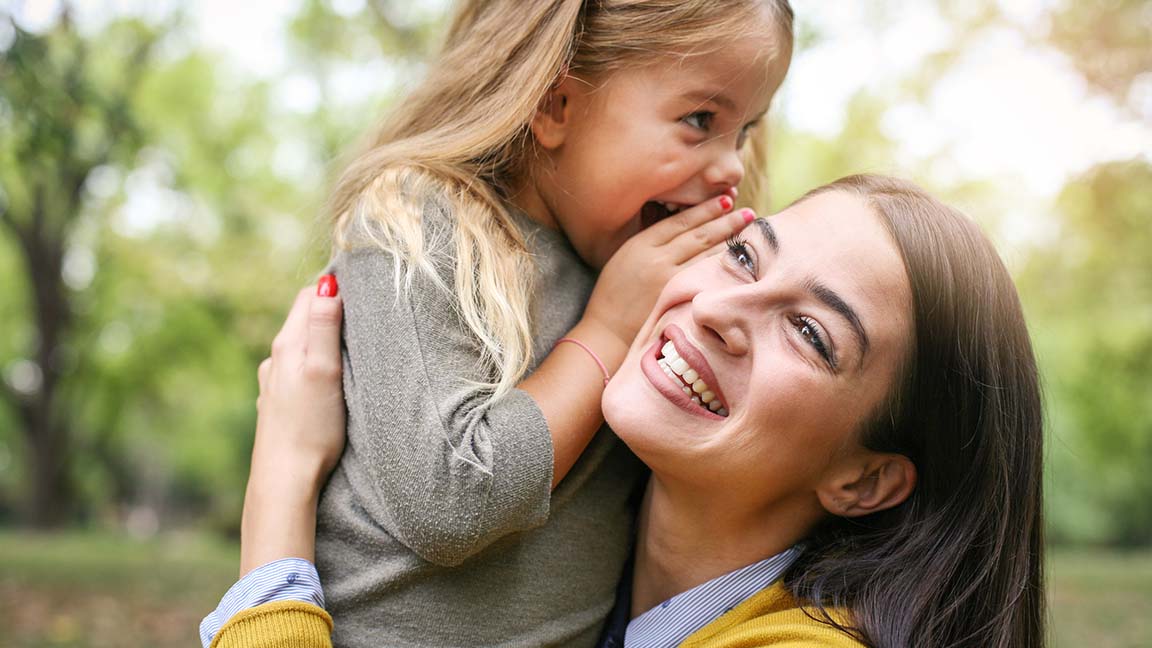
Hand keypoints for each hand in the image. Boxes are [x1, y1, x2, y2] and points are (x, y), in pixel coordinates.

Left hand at [240, 276, 344, 574]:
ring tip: (349, 343)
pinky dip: (314, 364)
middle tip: (362, 309)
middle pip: (303, 319)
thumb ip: (324, 327)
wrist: (285, 479)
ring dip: (321, 339)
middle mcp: (275, 360)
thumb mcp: (324, 371)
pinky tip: (327, 379)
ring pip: (300, 347)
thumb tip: (327, 284)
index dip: (333, 287)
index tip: (362, 286)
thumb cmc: (311, 428)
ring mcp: (274, 383)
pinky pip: (298, 371)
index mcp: (287, 346)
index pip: (308, 296)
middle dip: (329, 309)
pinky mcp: (277, 405)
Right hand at [582, 195, 754, 348]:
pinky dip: (723, 266)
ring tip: (749, 232)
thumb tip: (682, 230)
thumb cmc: (614, 297)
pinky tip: (738, 261)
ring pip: (705, 254)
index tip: (727, 200)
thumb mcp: (625, 259)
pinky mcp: (676, 298)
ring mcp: (667, 279)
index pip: (681, 221)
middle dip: (726, 220)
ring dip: (729, 241)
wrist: (605, 332)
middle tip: (750, 213)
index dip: (706, 209)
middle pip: (698, 233)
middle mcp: (655, 258)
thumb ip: (651, 244)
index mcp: (640, 244)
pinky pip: (705, 277)